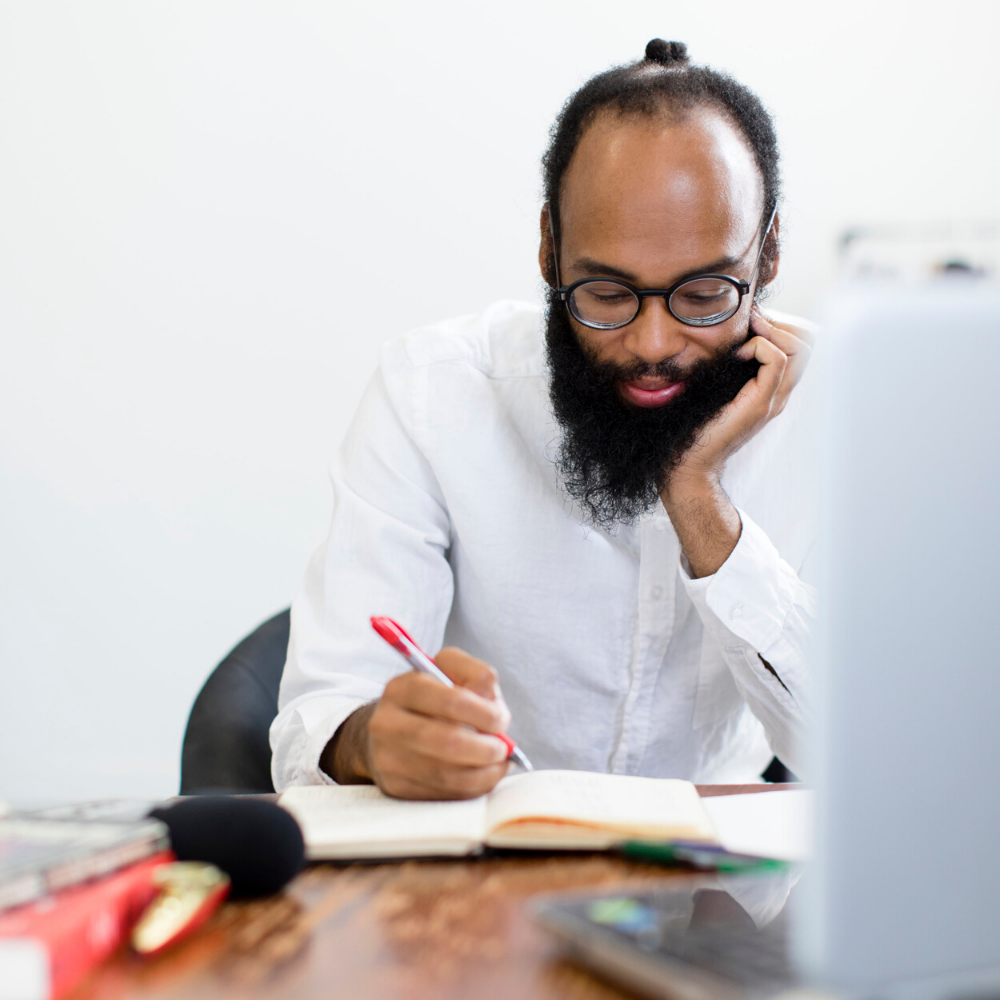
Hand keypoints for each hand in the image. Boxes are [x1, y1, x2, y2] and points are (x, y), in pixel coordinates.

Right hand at [322, 647, 511, 799]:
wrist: (389, 728)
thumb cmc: (430, 698)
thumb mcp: (449, 671)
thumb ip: (478, 676)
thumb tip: (497, 713)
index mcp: (402, 688)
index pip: (453, 702)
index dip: (486, 714)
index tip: (501, 720)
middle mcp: (387, 724)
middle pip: (449, 742)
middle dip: (486, 748)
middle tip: (504, 748)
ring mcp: (388, 758)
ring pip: (448, 774)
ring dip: (484, 772)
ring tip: (499, 763)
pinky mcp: (395, 786)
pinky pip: (443, 793)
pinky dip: (472, 787)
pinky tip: (483, 775)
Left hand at [660, 309, 813, 577]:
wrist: (689, 463)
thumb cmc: (693, 426)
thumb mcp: (712, 386)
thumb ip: (726, 365)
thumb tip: (727, 332)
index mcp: (771, 388)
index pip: (801, 344)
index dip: (780, 324)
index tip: (750, 320)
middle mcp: (779, 393)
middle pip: (807, 342)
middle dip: (780, 321)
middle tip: (750, 321)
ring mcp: (773, 400)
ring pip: (799, 349)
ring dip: (772, 330)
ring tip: (746, 333)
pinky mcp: (760, 404)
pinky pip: (777, 361)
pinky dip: (759, 346)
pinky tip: (738, 353)